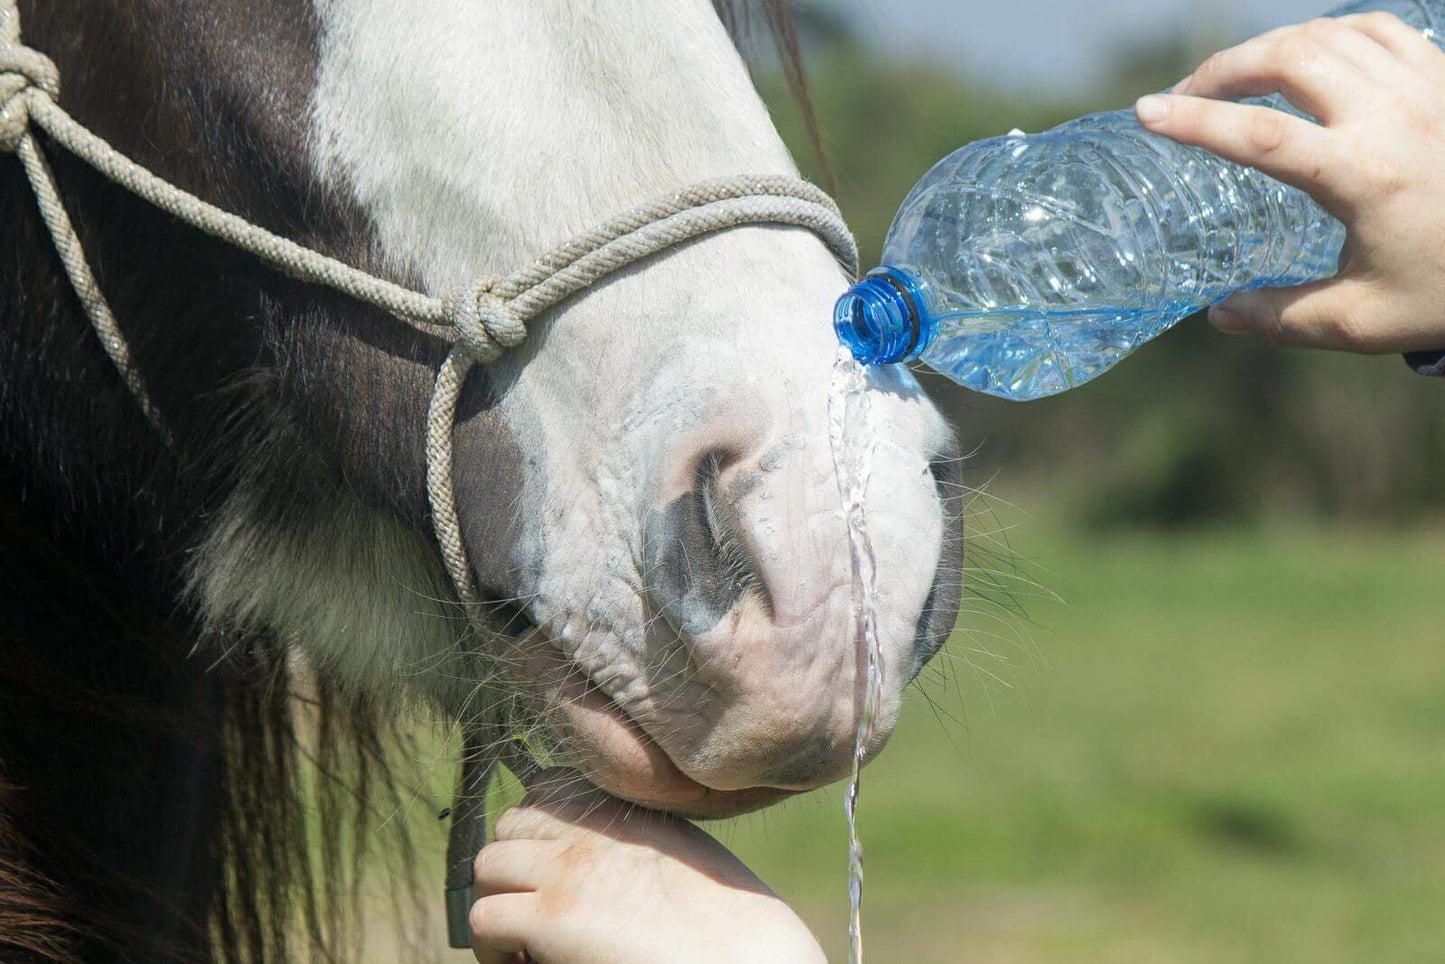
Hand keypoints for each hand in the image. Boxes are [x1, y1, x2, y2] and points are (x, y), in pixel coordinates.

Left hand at [469, 776, 825, 963]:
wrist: (750, 957)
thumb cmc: (731, 922)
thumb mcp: (681, 850)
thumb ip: (630, 840)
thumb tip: (593, 863)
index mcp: (627, 804)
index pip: (547, 787)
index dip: (539, 831)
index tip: (551, 869)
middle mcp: (592, 824)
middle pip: (510, 823)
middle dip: (514, 865)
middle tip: (533, 909)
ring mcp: (567, 867)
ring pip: (486, 866)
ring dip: (499, 902)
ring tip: (523, 941)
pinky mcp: (552, 917)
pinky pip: (484, 919)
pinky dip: (494, 947)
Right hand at [1133, 13, 1444, 353]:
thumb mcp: (1359, 322)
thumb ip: (1281, 319)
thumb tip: (1218, 314)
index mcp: (1363, 177)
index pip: (1259, 134)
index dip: (1195, 120)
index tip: (1146, 111)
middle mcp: (1393, 117)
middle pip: (1288, 57)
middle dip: (1223, 68)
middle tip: (1186, 95)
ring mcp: (1424, 87)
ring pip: (1326, 33)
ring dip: (1268, 49)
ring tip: (1235, 80)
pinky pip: (1374, 29)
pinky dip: (1326, 34)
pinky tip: (1305, 61)